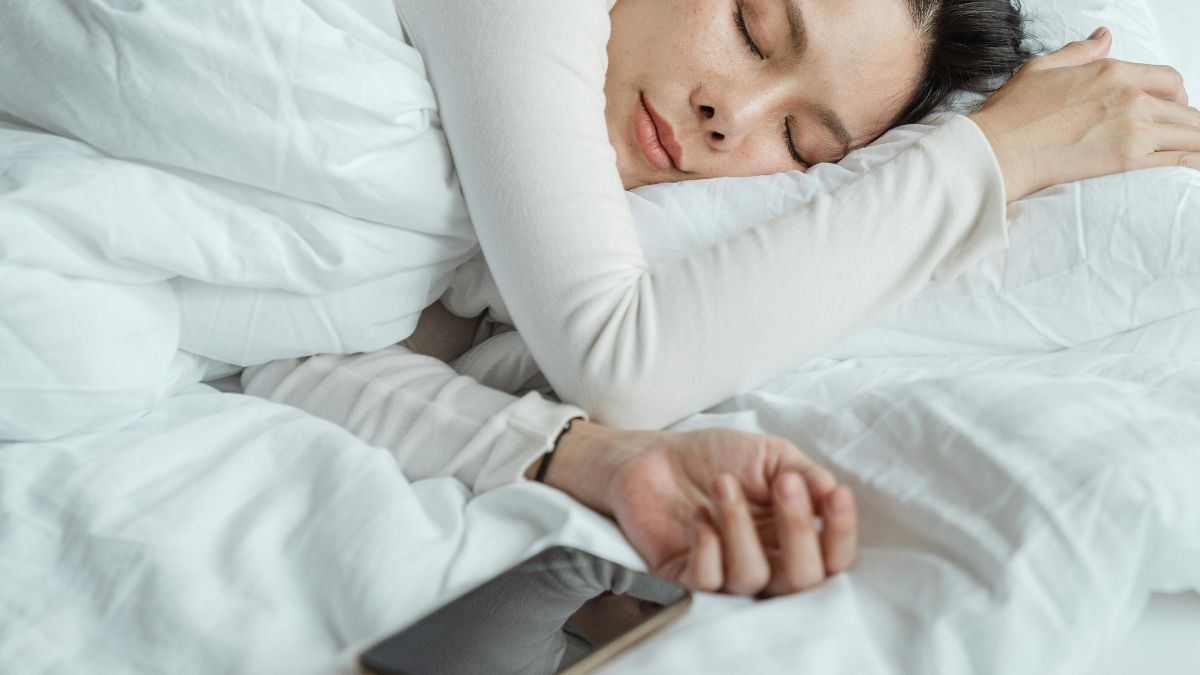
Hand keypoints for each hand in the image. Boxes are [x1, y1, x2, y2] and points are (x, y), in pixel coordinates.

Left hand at [538, 421, 857, 596]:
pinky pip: (708, 582)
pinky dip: (707, 547)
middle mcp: (766, 563)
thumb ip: (805, 474)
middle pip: (802, 580)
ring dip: (741, 526)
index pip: (833, 557)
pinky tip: (699, 515)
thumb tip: (832, 491)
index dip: (841, 533)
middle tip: (783, 483)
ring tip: (723, 483)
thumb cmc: (715, 457)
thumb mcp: (770, 455)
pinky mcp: (686, 579)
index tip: (834, 494)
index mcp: (792, 537)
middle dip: (798, 530)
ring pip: (752, 578)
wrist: (653, 455)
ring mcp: (727, 575)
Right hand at [969, 27, 1199, 200]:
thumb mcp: (1043, 67)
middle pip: (1186, 109)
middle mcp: (1131, 96)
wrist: (999, 150)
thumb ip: (1081, 51)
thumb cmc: (1012, 114)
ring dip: (1193, 144)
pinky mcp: (1128, 159)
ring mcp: (1133, 128)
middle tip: (1180, 137)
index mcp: (1113, 71)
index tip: (1171, 109)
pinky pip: (1178, 159)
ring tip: (1191, 155)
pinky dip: (1191, 162)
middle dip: (1187, 124)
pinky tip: (1194, 167)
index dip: (1177, 96)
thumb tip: (1103, 37)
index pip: (1169, 80)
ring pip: (1190, 134)